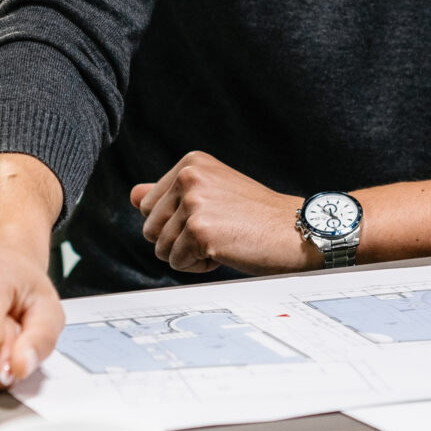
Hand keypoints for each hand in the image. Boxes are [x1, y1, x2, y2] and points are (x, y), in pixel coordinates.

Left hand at [130, 151, 315, 274]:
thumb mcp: (212, 194)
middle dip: (178, 241)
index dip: (176, 223)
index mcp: (190, 163)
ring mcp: (193, 203)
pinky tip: (226, 252)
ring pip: (160, 249)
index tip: (213, 217)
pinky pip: (177, 264)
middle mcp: (188, 177)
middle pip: (149, 228)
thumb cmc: (256, 217)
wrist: (297, 231)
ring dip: (189, 256)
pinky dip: (199, 268)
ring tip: (224, 241)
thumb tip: (133, 195)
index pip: (148, 206)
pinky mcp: (199, 231)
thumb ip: (169, 193)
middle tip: (220, 232)